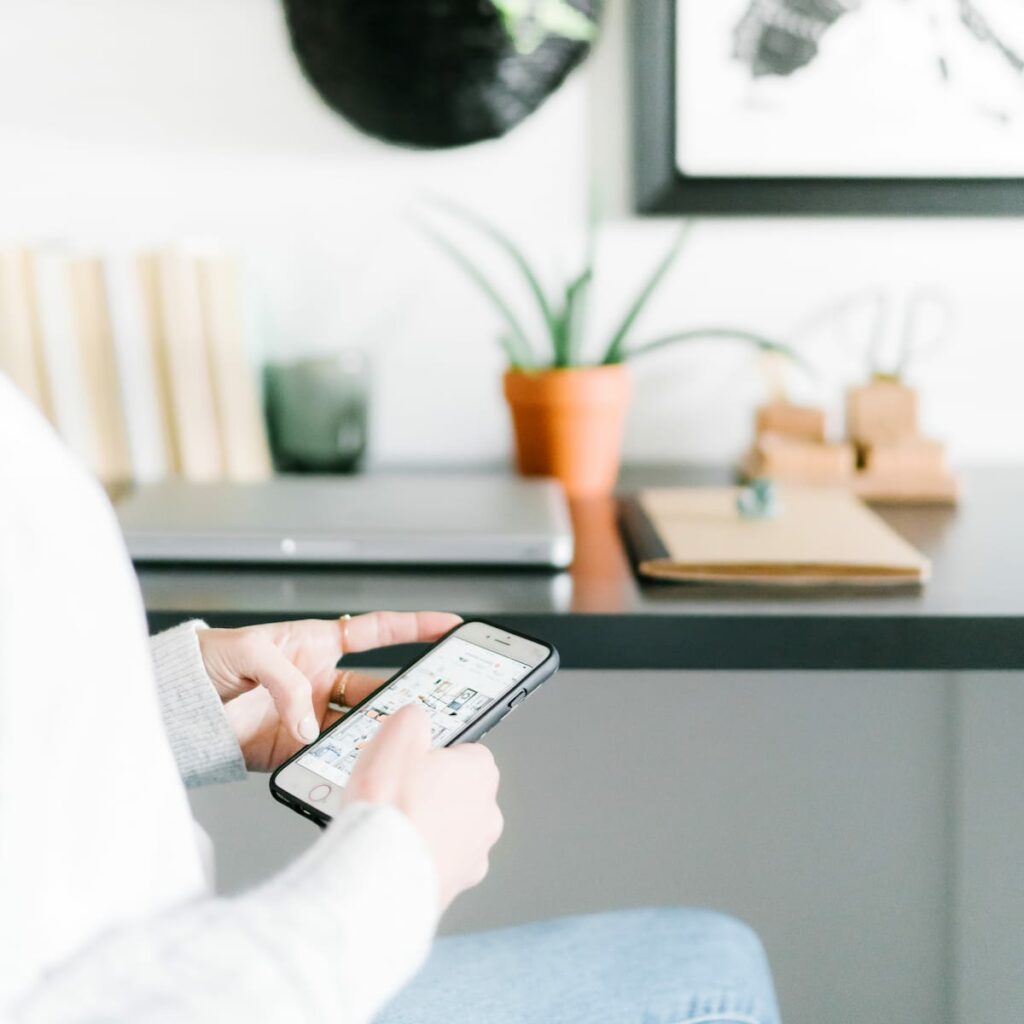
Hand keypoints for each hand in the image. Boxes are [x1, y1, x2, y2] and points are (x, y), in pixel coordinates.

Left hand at [197, 611, 461, 771]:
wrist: (171, 708)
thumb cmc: (205, 662)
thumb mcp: (248, 651)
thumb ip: (286, 681)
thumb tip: (310, 725)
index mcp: (316, 643)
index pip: (377, 632)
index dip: (416, 627)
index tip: (451, 626)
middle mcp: (321, 681)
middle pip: (380, 686)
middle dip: (410, 693)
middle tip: (437, 702)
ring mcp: (311, 717)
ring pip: (361, 725)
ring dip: (379, 732)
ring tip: (399, 740)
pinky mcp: (295, 752)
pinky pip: (329, 757)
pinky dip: (345, 762)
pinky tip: (356, 764)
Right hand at [345, 704, 502, 910]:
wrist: (378, 876)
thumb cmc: (391, 807)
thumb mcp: (397, 734)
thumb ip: (414, 718)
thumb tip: (416, 720)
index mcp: (481, 772)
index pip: (466, 751)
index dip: (434, 754)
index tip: (411, 761)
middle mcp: (488, 814)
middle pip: (458, 792)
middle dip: (430, 792)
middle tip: (396, 793)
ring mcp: (475, 853)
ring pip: (449, 830)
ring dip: (426, 827)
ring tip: (390, 825)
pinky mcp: (456, 885)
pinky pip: (436, 862)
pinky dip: (419, 858)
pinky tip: (393, 853)